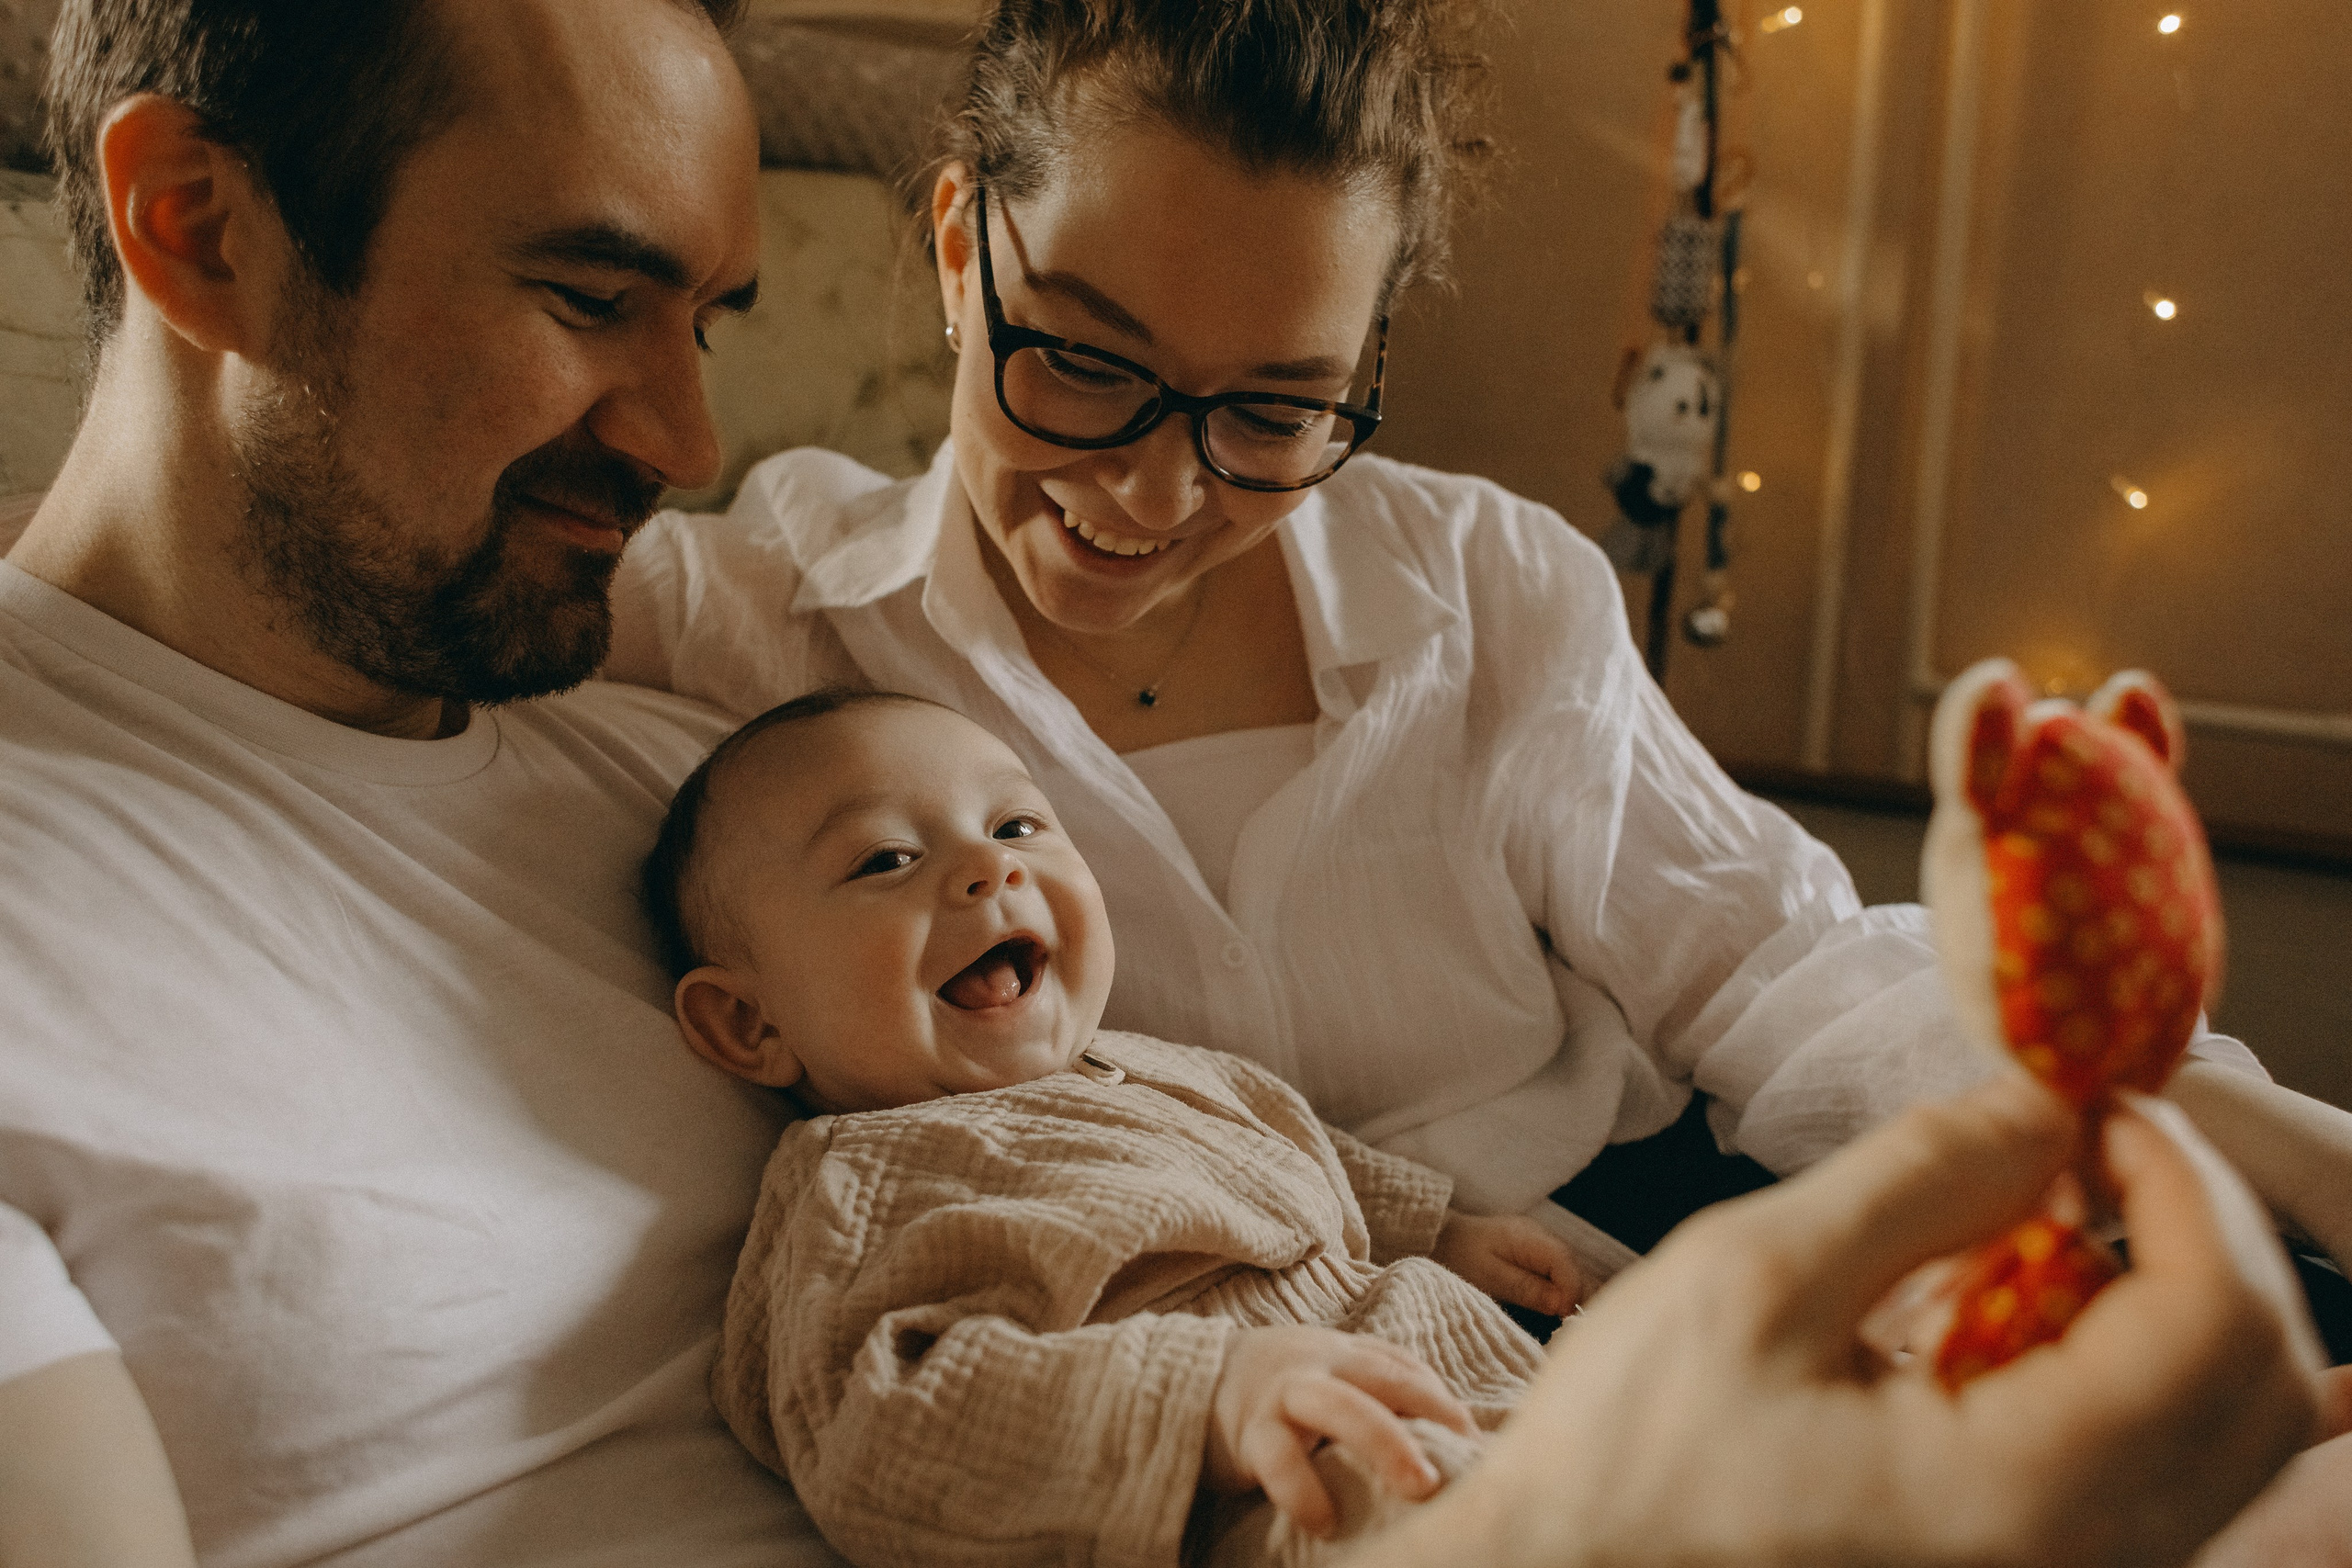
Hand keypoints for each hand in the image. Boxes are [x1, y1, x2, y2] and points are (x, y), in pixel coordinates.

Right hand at [1204, 1325, 1474, 1538]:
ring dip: (1383, 1442)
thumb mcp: (1329, 1379)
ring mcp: (1284, 1394)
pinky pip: (1279, 1459)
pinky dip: (1303, 1491)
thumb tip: (1446, 1446)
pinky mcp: (1249, 1431)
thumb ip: (1375, 1395)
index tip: (1478, 1442)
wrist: (1192, 1379)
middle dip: (1431, 1412)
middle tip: (1467, 1453)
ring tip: (1420, 1486)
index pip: (1407, 1369)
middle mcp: (1320, 1366)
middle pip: (1383, 1378)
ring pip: (1338, 1407)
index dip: (1446, 1404)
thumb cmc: (1280, 1391)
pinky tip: (1324, 1523)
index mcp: (1346, 1355)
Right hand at [1344, 1071, 2325, 1567]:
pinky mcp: (2026, 1567)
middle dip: (2199, 1231)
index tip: (2094, 1105)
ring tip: (2044, 1214)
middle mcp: (2074, 1560)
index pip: (2213, 1324)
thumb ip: (1919, 1180)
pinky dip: (2127, 1356)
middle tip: (2086, 1144)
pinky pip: (2156, 1463)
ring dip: (2172, 1291)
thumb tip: (2045, 1103)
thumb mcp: (1754, 1276)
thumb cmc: (1630, 1451)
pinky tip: (2014, 1296)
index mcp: (2015, 1498)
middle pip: (2263, 1384)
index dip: (2182, 1184)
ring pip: (2227, 1429)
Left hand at [1432, 1210, 1580, 1315]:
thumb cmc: (1461, 1257)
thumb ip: (1527, 1289)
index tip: (1564, 1319)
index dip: (1571, 1293)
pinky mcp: (1539, 1253)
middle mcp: (1543, 1237)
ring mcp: (1543, 1243)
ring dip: (1572, 1297)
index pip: (1566, 1264)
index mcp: (1531, 1238)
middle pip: (1576, 1268)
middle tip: (1567, 1327)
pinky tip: (1555, 1311)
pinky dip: (1563, 1292)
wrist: (1443, 1238)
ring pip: (1572, 1272)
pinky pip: (1561, 1274)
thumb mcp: (1490, 1278)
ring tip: (1562, 1323)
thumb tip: (1563, 1305)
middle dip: (1577, 1298)